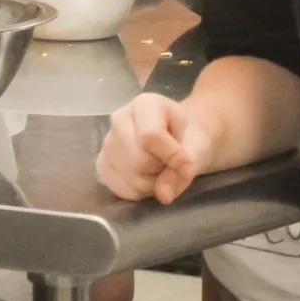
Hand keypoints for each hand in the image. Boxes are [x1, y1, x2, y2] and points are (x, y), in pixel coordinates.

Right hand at [97, 93, 213, 203]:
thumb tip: (164, 196)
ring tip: (160, 169)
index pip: (150, 135)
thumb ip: (185, 166)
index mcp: (144, 104)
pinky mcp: (102, 164)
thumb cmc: (190, 137)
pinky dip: (139, 192)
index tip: (188, 165)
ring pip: (129, 177)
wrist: (180, 139)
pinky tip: (147, 177)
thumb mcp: (197, 147)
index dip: (171, 157)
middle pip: (138, 159)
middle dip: (161, 170)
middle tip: (172, 163)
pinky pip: (120, 189)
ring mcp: (107, 142)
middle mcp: (119, 119)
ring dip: (152, 184)